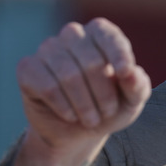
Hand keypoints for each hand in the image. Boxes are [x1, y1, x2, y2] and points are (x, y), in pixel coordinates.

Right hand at [16, 18, 151, 158]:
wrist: (76, 131)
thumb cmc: (108, 108)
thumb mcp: (131, 101)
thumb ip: (137, 85)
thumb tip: (131, 72)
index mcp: (100, 33)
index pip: (109, 36)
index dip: (118, 54)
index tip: (124, 73)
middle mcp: (73, 34)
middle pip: (91, 61)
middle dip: (103, 94)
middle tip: (106, 113)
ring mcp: (48, 48)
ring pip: (69, 75)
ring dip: (84, 105)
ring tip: (90, 119)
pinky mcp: (27, 67)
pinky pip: (47, 86)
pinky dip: (63, 106)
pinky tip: (69, 115)